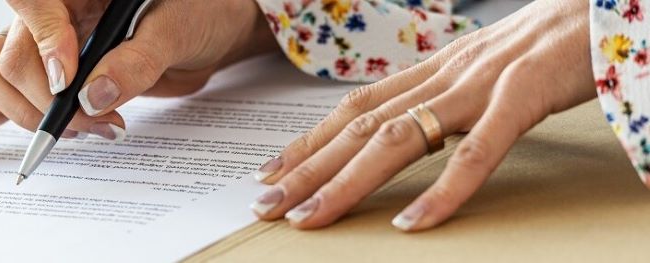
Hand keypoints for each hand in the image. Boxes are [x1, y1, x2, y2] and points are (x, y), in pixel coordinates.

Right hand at [0, 1, 276, 164]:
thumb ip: (136, 60)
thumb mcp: (175, 26)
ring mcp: (40, 46)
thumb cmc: (194, 11)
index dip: (44, 45)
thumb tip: (95, 95)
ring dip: (30, 118)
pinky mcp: (43, 82)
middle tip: (99, 123)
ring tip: (81, 134)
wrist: (209, 30)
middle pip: (8, 57)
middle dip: (48, 103)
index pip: (31, 5)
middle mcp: (49, 14)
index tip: (69, 83)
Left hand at [250, 0, 595, 231]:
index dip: (310, 140)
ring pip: (397, 139)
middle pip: (360, 128)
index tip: (273, 170)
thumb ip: (453, 96)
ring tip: (310, 217)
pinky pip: (475, 152)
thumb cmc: (558, 38)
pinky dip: (442, 192)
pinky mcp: (523, 95)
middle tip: (266, 204)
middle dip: (307, 168)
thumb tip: (420, 127)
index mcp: (438, 69)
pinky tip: (411, 224)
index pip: (357, 108)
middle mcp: (446, 75)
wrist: (614, 0)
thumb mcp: (492, 68)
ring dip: (346, 182)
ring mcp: (481, 84)